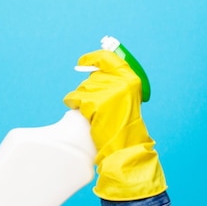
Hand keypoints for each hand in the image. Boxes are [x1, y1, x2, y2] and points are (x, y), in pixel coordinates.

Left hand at [64, 50, 166, 200]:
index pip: (108, 58)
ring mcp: (108, 93)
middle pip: (92, 77)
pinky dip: (75, 105)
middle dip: (88, 90)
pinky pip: (75, 98)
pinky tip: (85, 115)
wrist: (125, 147)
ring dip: (81, 99)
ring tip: (94, 113)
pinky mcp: (95, 103)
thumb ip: (114, 82)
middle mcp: (122, 83)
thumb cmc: (124, 125)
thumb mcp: (126, 98)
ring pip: (82, 88)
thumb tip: (90, 69)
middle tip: (96, 105)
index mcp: (131, 79)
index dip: (93, 58)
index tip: (82, 62)